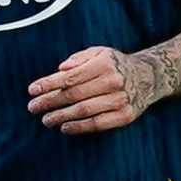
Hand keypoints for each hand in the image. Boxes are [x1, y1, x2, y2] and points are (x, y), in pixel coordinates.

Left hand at [28, 46, 154, 134]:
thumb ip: (79, 59)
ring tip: (46, 119)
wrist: (149, 76)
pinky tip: (64, 128)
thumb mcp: (100, 52)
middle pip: (74, 95)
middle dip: (50, 101)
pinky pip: (98, 124)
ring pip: (83, 111)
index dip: (48, 84)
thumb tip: (60, 69)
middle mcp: (113, 82)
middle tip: (33, 108)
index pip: (70, 77)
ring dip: (61, 116)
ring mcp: (120, 100)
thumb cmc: (116, 64)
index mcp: (104, 64)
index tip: (32, 90)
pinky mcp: (125, 116)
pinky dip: (79, 127)